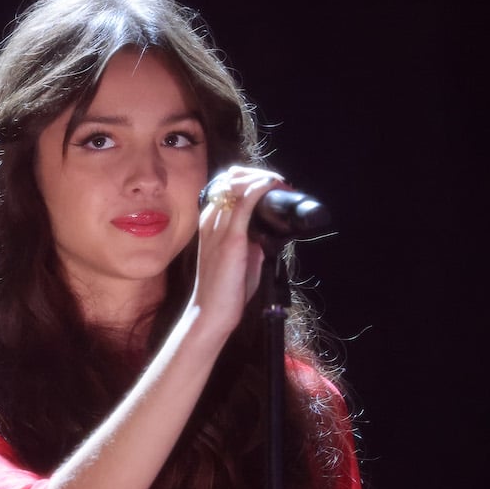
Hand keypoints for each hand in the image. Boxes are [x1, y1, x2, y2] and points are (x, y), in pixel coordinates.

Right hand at [190, 165, 288, 336]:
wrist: (210, 313)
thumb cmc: (224, 289)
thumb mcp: (238, 257)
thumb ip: (251, 240)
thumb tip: (270, 231)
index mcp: (209, 223)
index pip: (227, 186)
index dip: (250, 179)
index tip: (272, 186)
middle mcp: (210, 220)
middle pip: (231, 180)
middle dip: (258, 175)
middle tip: (280, 184)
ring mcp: (218, 228)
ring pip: (236, 185)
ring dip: (261, 179)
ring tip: (280, 184)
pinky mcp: (230, 239)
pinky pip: (244, 203)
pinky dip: (259, 189)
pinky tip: (271, 186)